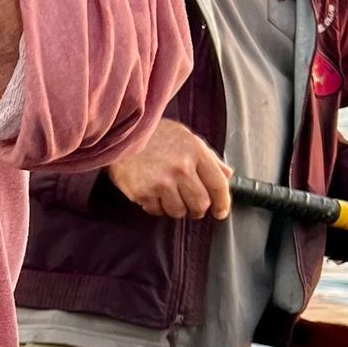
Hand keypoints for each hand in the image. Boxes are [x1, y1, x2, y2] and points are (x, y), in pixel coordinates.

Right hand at [107, 118, 231, 219]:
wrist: (121, 134)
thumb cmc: (156, 136)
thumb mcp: (187, 138)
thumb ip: (208, 158)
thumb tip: (227, 175)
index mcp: (195, 152)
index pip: (218, 185)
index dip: (222, 203)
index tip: (220, 212)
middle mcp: (181, 167)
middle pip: (200, 203)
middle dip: (198, 210)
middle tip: (192, 208)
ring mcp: (161, 181)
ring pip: (179, 211)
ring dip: (176, 209)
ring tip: (168, 196)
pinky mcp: (143, 192)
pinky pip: (157, 211)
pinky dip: (157, 207)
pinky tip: (152, 194)